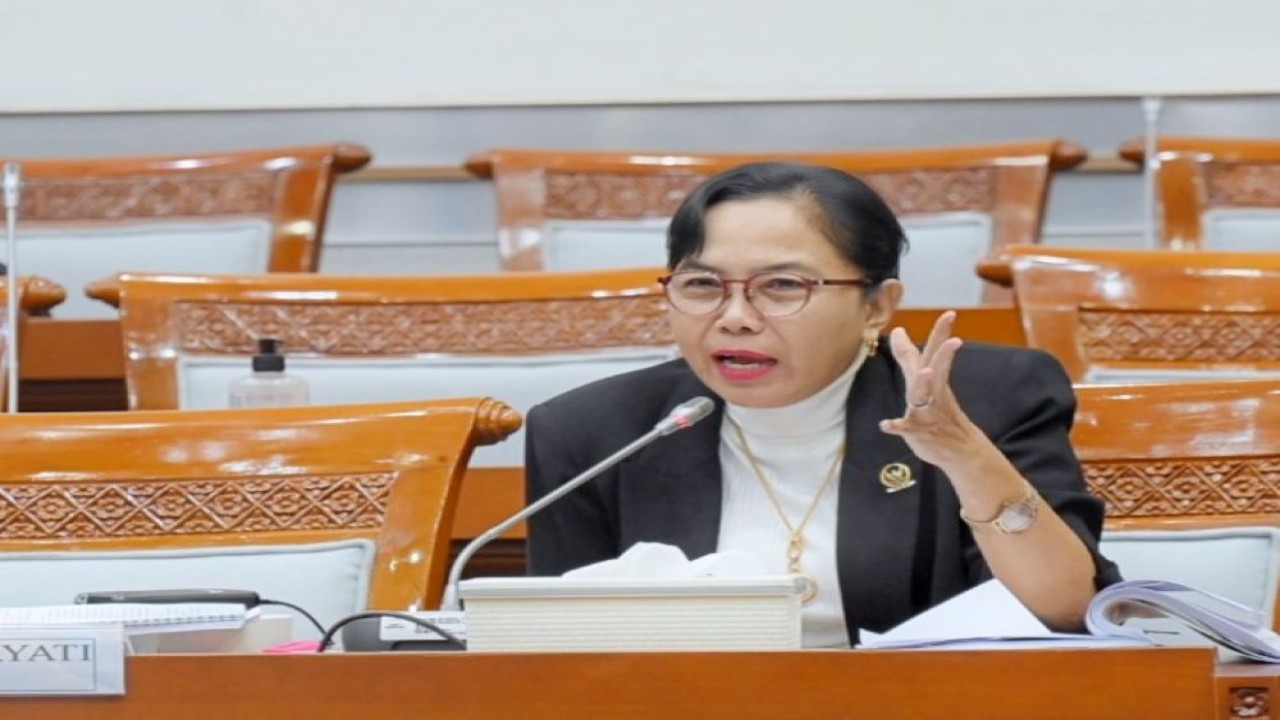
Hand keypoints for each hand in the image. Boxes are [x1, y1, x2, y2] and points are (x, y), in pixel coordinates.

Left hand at [879, 311, 984, 467]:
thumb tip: (899, 330)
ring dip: (923, 384)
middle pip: (936, 370)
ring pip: (924, 397)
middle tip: (954, 339)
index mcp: (934, 380)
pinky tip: (885, 424)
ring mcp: (927, 412)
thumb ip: (908, 356)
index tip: (950, 313)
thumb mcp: (923, 381)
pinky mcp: (919, 432)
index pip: (937, 353)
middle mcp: (932, 393)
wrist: (959, 449)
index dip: (942, 334)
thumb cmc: (937, 410)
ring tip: (924, 372)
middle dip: (943, 355)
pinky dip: (897, 426)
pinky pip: (907, 428)